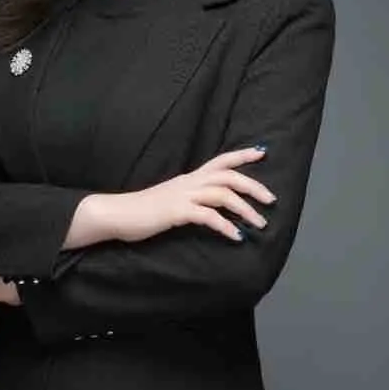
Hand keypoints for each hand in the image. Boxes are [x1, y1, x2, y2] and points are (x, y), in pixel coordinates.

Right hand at [109, 147, 275, 242]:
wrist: (117, 214)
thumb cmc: (143, 210)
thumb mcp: (171, 199)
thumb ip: (190, 199)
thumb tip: (210, 207)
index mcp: (189, 178)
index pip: (220, 160)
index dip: (242, 155)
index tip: (262, 151)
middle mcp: (189, 182)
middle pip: (228, 176)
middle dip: (253, 185)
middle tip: (271, 200)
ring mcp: (182, 196)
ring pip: (223, 194)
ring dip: (245, 209)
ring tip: (259, 224)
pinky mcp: (176, 212)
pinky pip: (208, 216)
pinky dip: (226, 226)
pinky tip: (236, 237)